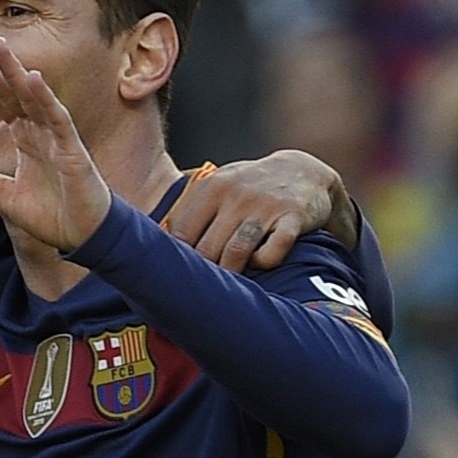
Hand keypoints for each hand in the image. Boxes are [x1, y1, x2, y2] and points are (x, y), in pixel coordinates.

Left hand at [0, 37, 110, 251]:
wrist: (83, 237)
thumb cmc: (49, 214)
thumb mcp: (0, 196)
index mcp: (23, 135)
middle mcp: (39, 129)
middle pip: (9, 91)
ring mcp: (57, 136)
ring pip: (33, 97)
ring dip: (15, 71)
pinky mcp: (73, 150)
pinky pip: (59, 120)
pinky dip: (46, 99)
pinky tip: (33, 79)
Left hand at [167, 148, 356, 271]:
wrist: (301, 170)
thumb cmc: (248, 186)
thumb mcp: (218, 186)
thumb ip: (191, 209)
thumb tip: (156, 243)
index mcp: (211, 188)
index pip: (181, 231)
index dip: (177, 257)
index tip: (178, 273)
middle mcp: (236, 195)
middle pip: (207, 247)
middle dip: (204, 272)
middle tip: (204, 287)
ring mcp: (265, 206)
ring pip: (236, 252)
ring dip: (230, 272)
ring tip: (229, 281)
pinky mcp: (293, 217)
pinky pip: (273, 251)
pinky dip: (264, 263)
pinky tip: (261, 261)